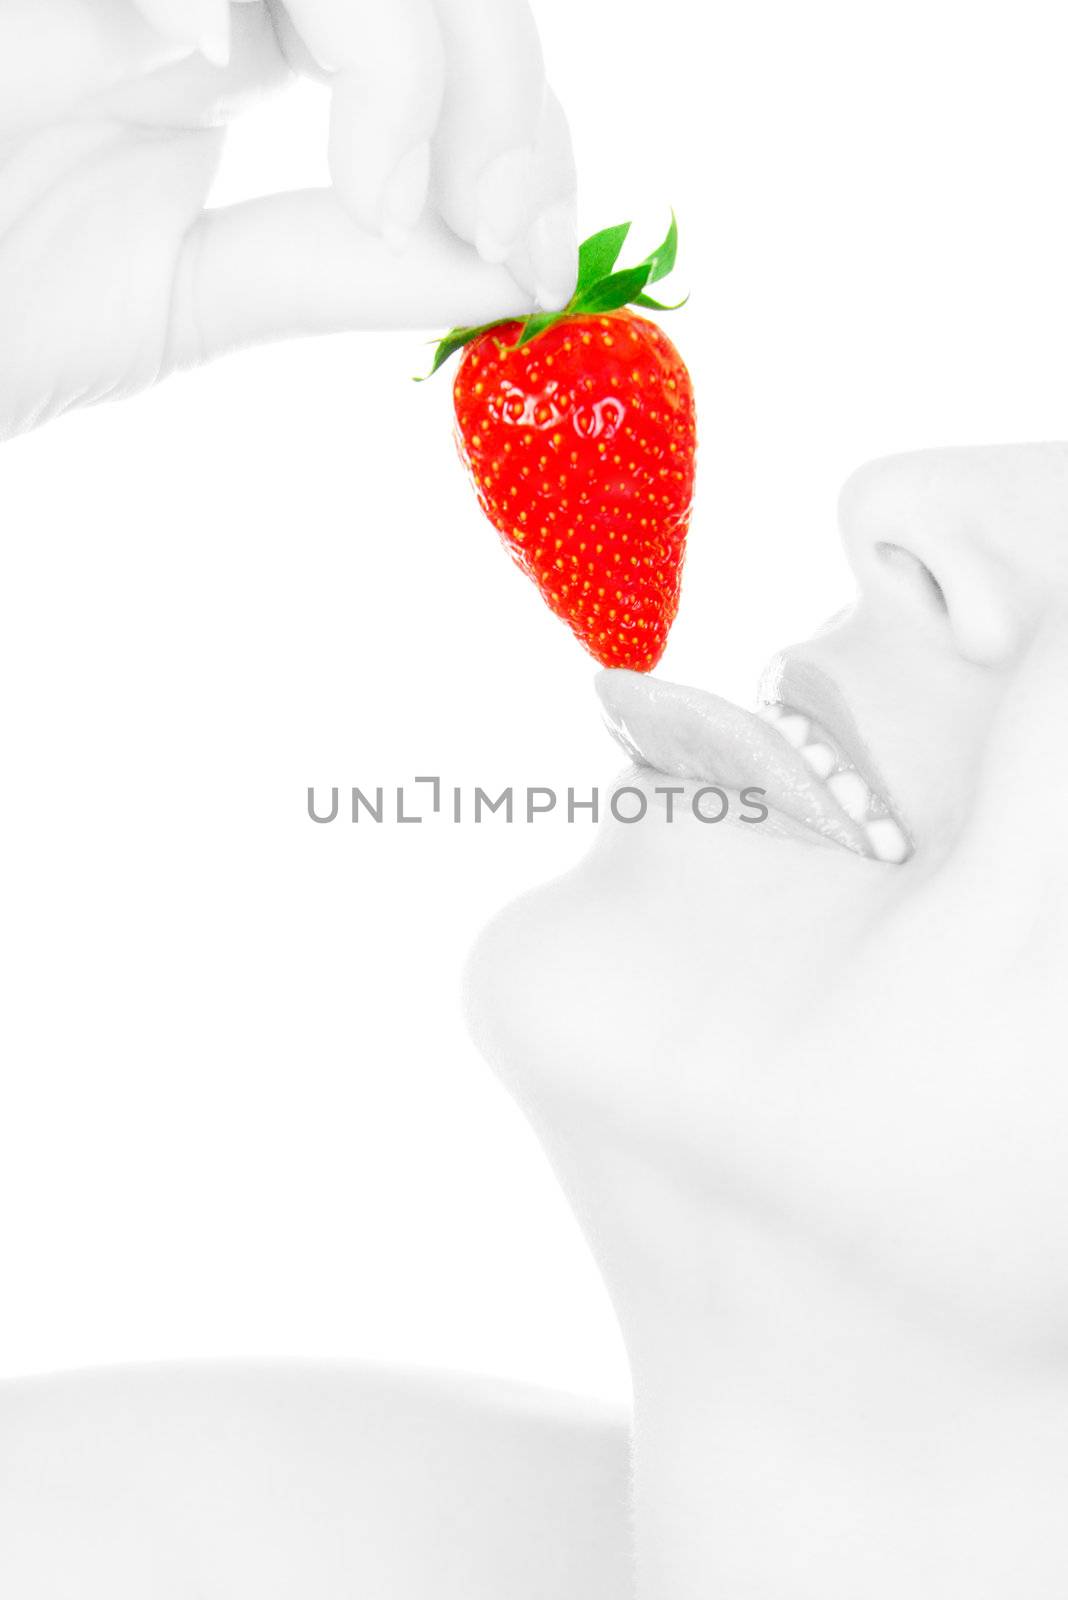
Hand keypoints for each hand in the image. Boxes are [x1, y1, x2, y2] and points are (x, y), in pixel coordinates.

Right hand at [0, 0, 576, 442]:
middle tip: (526, 242)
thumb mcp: (185, 292)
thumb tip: (504, 272)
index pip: (415, 23)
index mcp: (211, 23)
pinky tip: (362, 180)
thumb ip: (338, 266)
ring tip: (446, 223)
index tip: (542, 258)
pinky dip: (375, 60)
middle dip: (507, 92)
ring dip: (453, 68)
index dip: (507, 120)